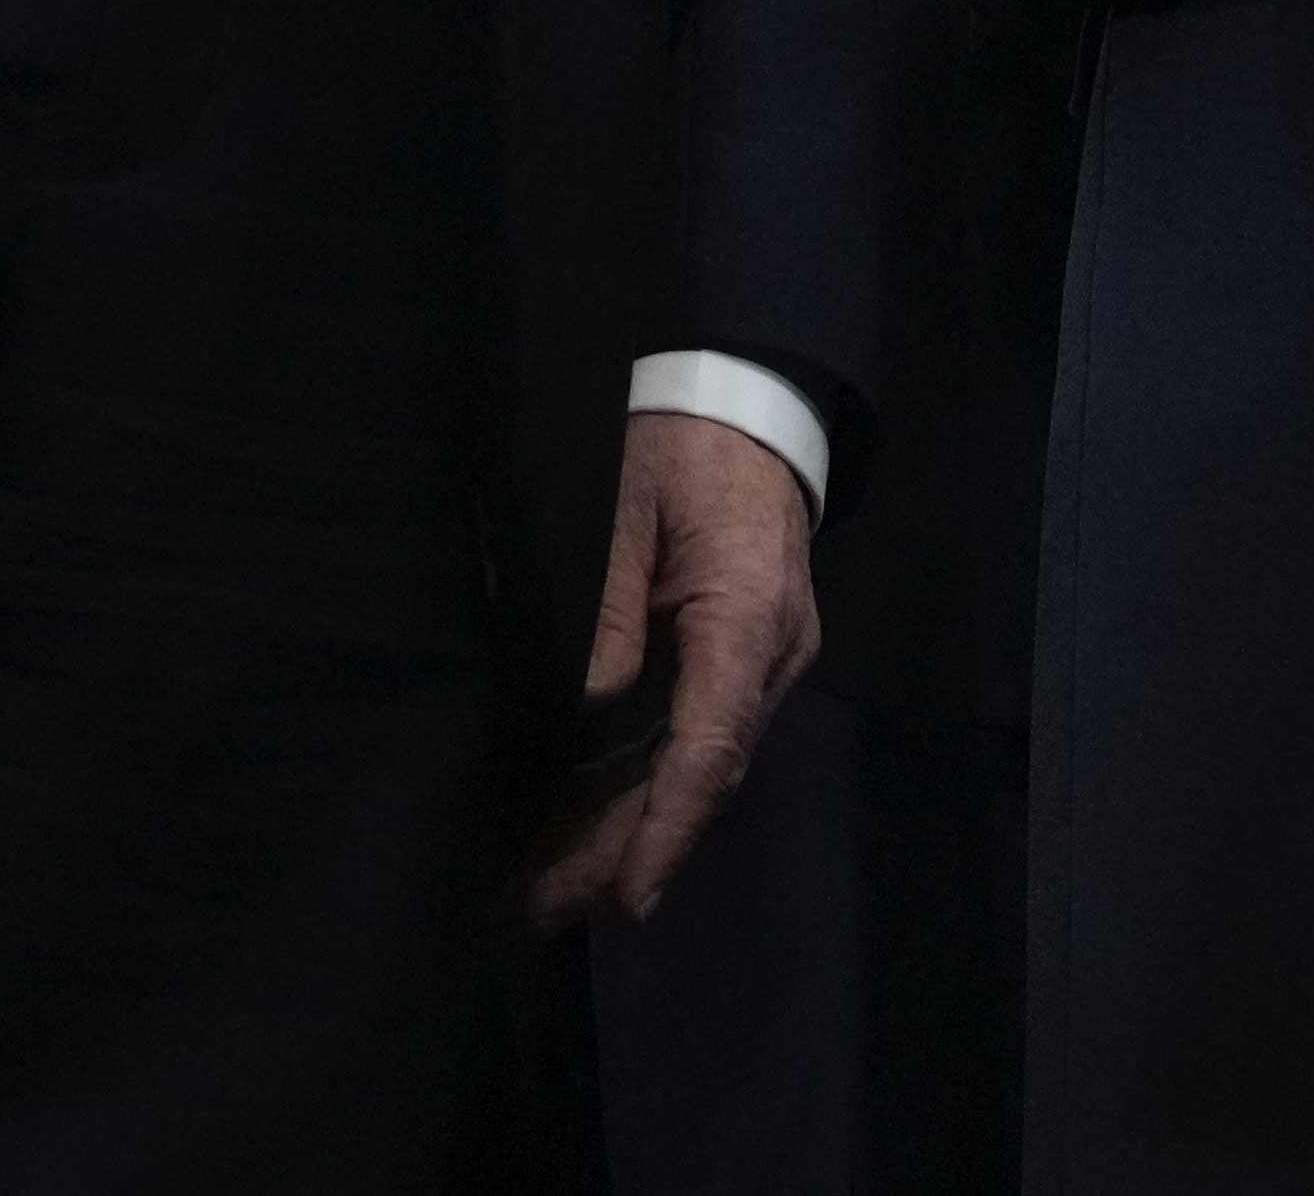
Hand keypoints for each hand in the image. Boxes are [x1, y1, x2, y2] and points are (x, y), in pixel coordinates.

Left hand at [531, 410, 816, 926]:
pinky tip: (586, 826)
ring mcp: (762, 662)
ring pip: (696, 768)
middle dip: (626, 849)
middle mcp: (769, 655)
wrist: (747, 403)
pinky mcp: (741, 660)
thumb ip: (607, 604)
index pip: (708, 744)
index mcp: (747, 614)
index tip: (628, 896)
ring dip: (628, 829)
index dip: (666, 828)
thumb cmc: (677, 442)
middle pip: (700, 775)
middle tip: (544, 910)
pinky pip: (693, 739)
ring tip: (550, 891)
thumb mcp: (622, 504)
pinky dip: (642, 788)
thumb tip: (588, 703)